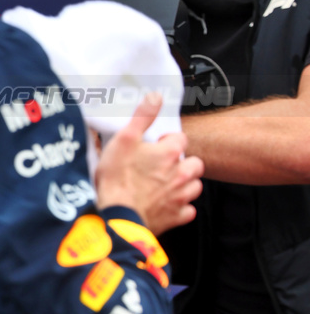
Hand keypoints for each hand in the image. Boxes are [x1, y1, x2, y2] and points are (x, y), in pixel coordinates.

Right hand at [94, 93, 203, 234]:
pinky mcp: (176, 216)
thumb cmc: (117, 179)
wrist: (118, 215)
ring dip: (185, 183)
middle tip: (163, 165)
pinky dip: (180, 207)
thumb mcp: (124, 140)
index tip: (155, 146)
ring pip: (195, 186)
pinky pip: (187, 210)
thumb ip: (142, 117)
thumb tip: (156, 97)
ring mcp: (181, 196)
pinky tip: (166, 204)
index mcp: (170, 153)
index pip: (181, 139)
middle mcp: (181, 173)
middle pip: (194, 163)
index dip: (167, 141)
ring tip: (166, 184)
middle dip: (182, 162)